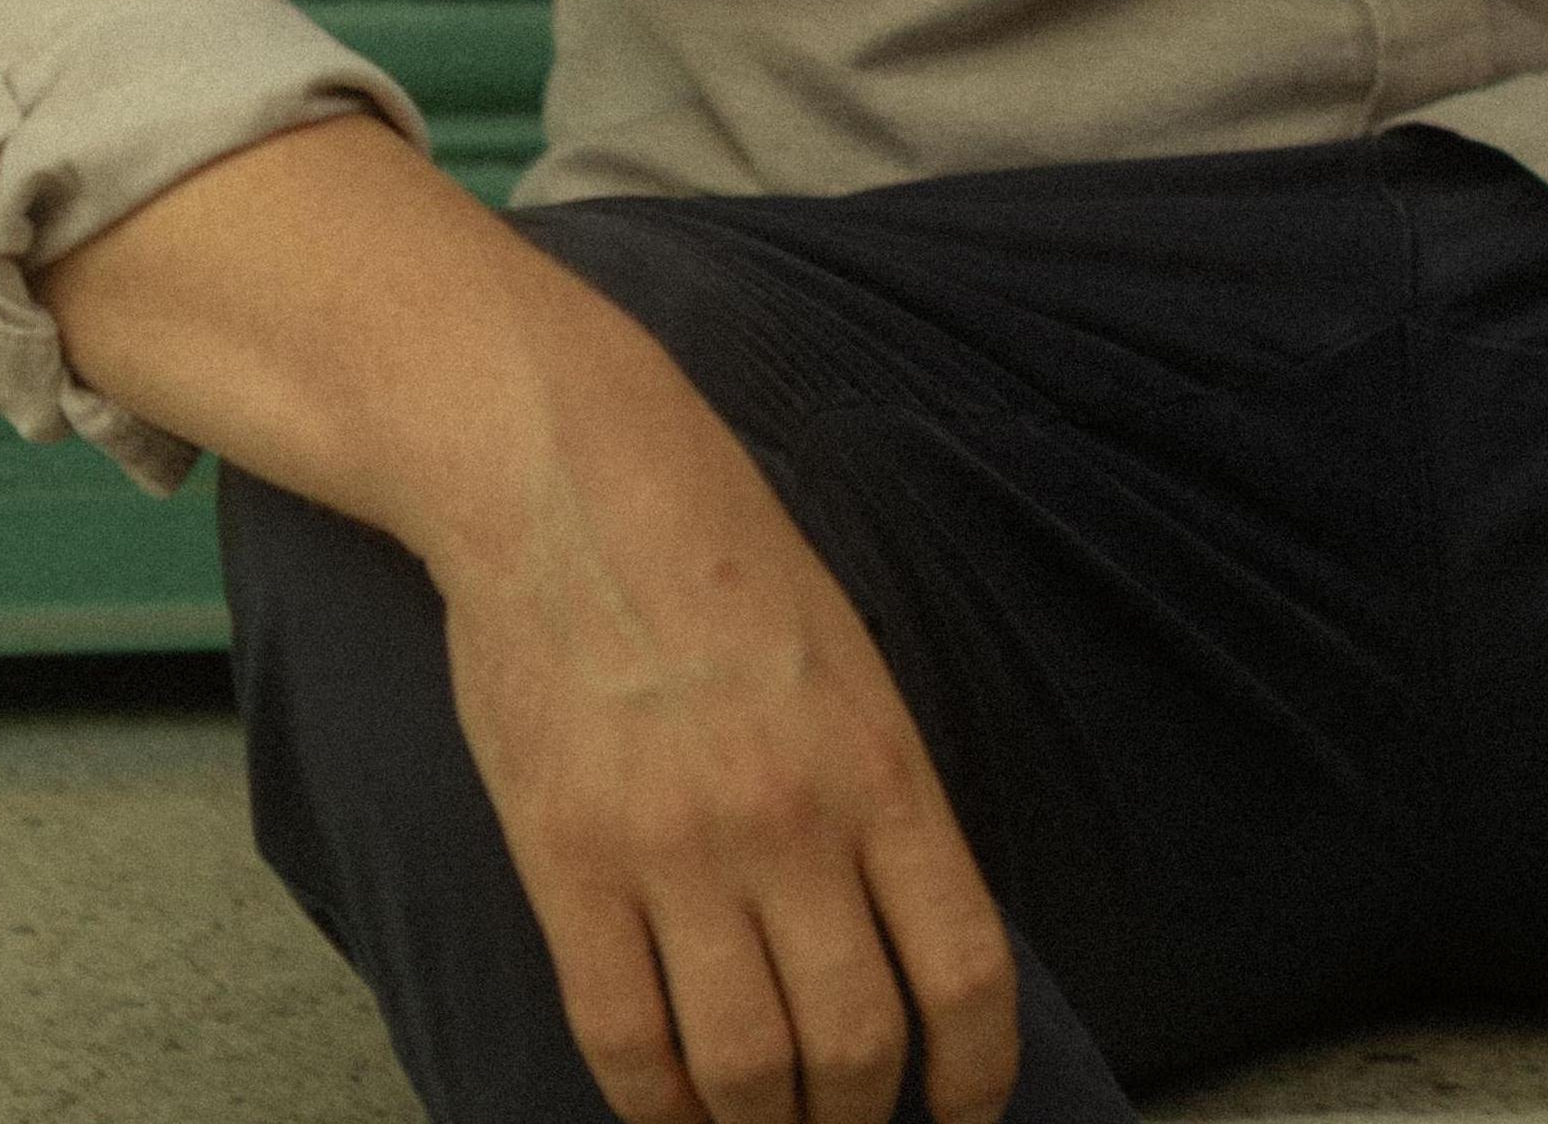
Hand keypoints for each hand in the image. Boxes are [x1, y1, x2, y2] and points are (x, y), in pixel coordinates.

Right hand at [430, 320, 1017, 1123]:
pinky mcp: (568, 869)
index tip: (970, 1112)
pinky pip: (623, 1039)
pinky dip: (655, 1108)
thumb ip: (884, 799)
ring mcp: (675, 854)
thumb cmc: (728, 562)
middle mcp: (792, 823)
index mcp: (883, 765)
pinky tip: (673, 1117)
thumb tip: (913, 939)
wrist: (577, 488)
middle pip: (856, 1045)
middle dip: (864, 1120)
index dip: (980, 1071)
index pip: (965, 967)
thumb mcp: (853, 664)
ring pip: (742, 1069)